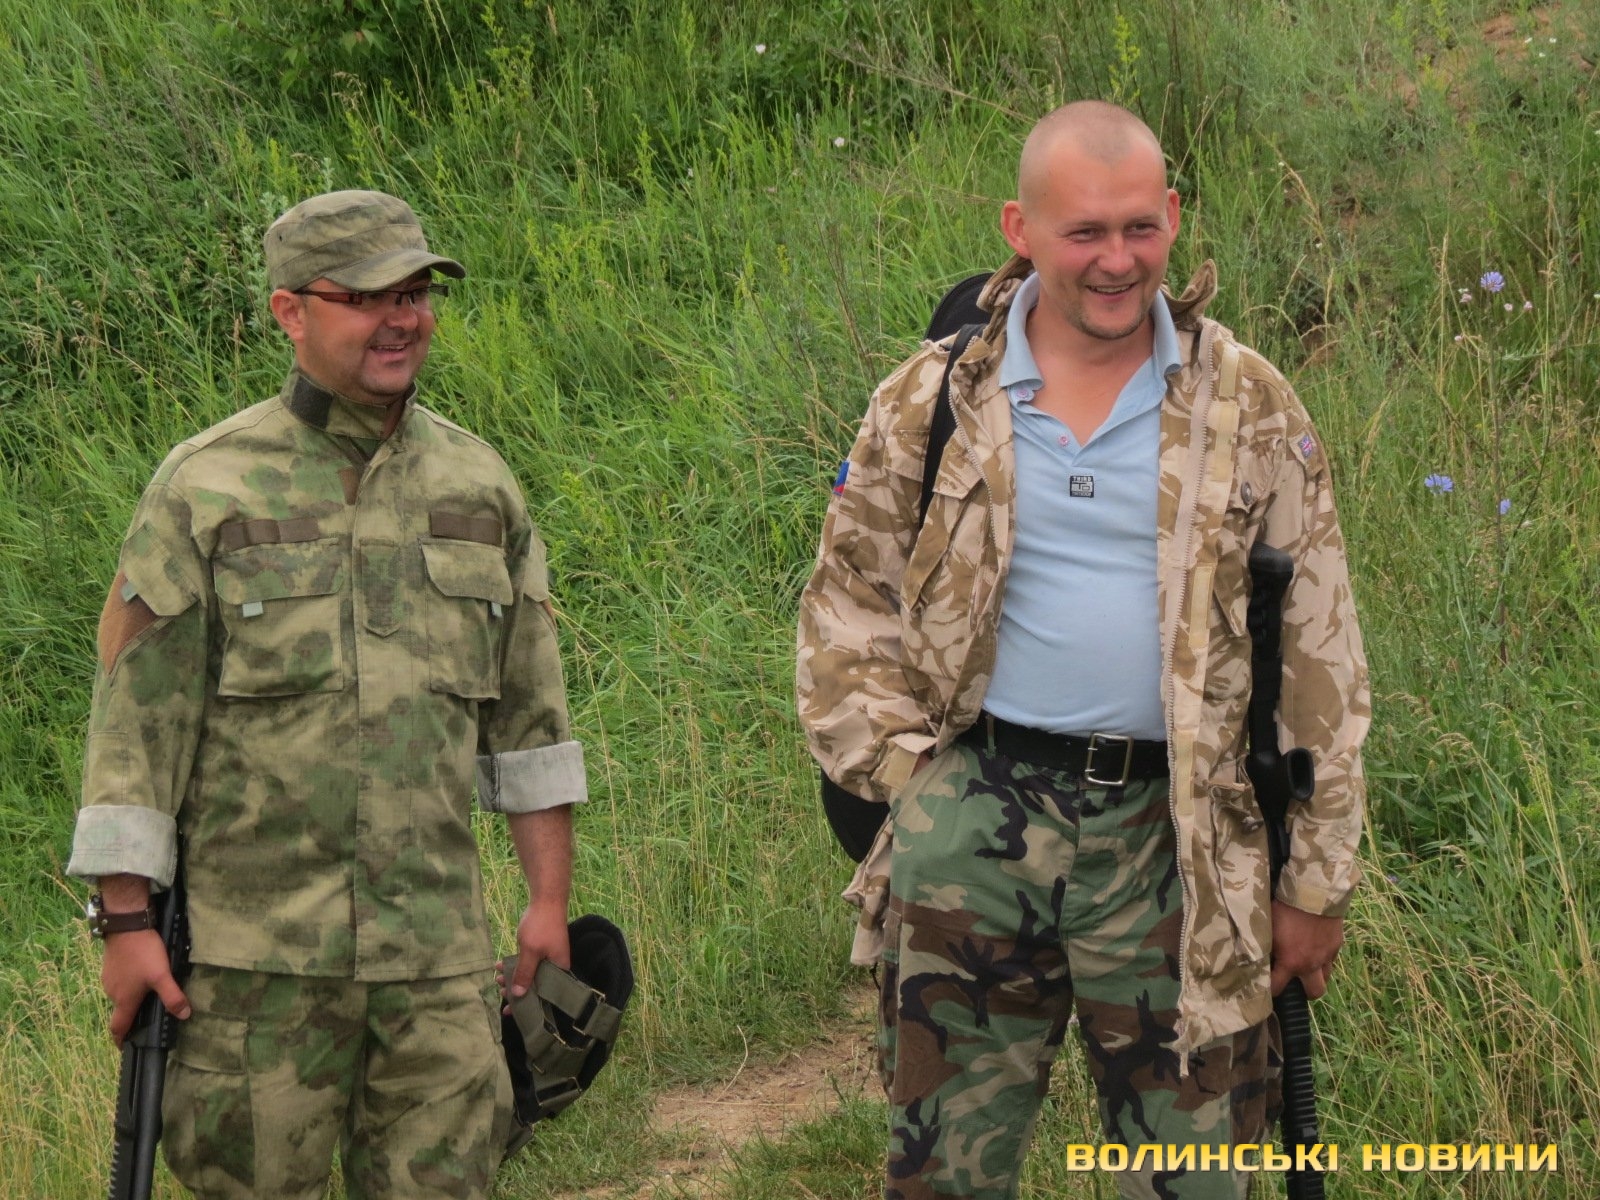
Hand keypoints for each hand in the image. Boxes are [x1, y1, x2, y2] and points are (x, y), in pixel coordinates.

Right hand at [101, 928, 189, 1046]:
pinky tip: (141, 975)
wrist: (126, 926)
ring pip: (120, 995)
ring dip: (131, 998)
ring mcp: (109, 978)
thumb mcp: (161, 975)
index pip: (118, 1028)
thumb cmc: (143, 954)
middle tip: (147, 1017)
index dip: (121, 1040)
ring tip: (148, 995)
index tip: (126, 1047)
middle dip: (132, 1017)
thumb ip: (172, 996)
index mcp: (123, 1000)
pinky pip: (119, 981)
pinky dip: (129, 984)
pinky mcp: (110, 966)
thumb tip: (184, 1015)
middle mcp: (112, 992)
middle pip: (120, 1011)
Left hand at [502, 904, 571, 1001]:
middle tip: (500, 993)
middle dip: (517, 991)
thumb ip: (524, 974)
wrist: (547, 899)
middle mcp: (556, 967)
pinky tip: (500, 964)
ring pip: (530, 974)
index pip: (544, 997)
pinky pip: (528, 963)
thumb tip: (518, 996)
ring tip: (497, 977)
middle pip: (536, 987)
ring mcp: (549, 958)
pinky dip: (515, 965)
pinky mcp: (542, 950)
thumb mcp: (530, 952)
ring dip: (513, 977)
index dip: (527, 1006)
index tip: (509, 1012)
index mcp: (559, 971)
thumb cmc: (541, 926)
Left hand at [1270, 901, 1343, 998]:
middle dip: (1304, 992)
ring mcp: (1327, 955)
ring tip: (1307, 966)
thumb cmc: (1285, 909)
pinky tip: (1316, 949)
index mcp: (1291, 963)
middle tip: (1294, 982)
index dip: (1269, 990)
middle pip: (1314, 992)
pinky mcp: (1337, 944)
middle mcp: (1311, 965)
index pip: (1278, 988)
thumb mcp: (1268, 928)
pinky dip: (1324, 959)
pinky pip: (1332, 960)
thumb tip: (1258, 957)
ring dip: (1316, 976)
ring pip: (1326, 977)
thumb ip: (1265, 947)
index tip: (1265, 987)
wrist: (1314, 894)